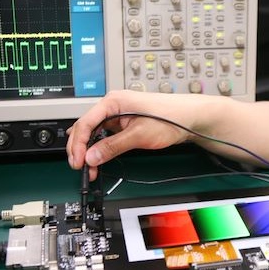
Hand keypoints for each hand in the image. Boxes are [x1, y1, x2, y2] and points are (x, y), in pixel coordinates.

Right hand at [66, 90, 195, 179]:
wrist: (190, 118)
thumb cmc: (170, 117)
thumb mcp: (139, 135)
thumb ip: (113, 146)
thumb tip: (92, 157)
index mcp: (113, 101)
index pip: (85, 122)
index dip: (78, 144)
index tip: (78, 162)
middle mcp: (113, 106)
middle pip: (86, 127)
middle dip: (80, 148)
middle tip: (80, 167)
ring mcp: (118, 115)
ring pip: (94, 133)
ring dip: (90, 150)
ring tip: (90, 168)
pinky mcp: (124, 123)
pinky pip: (105, 136)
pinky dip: (100, 149)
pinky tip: (99, 160)